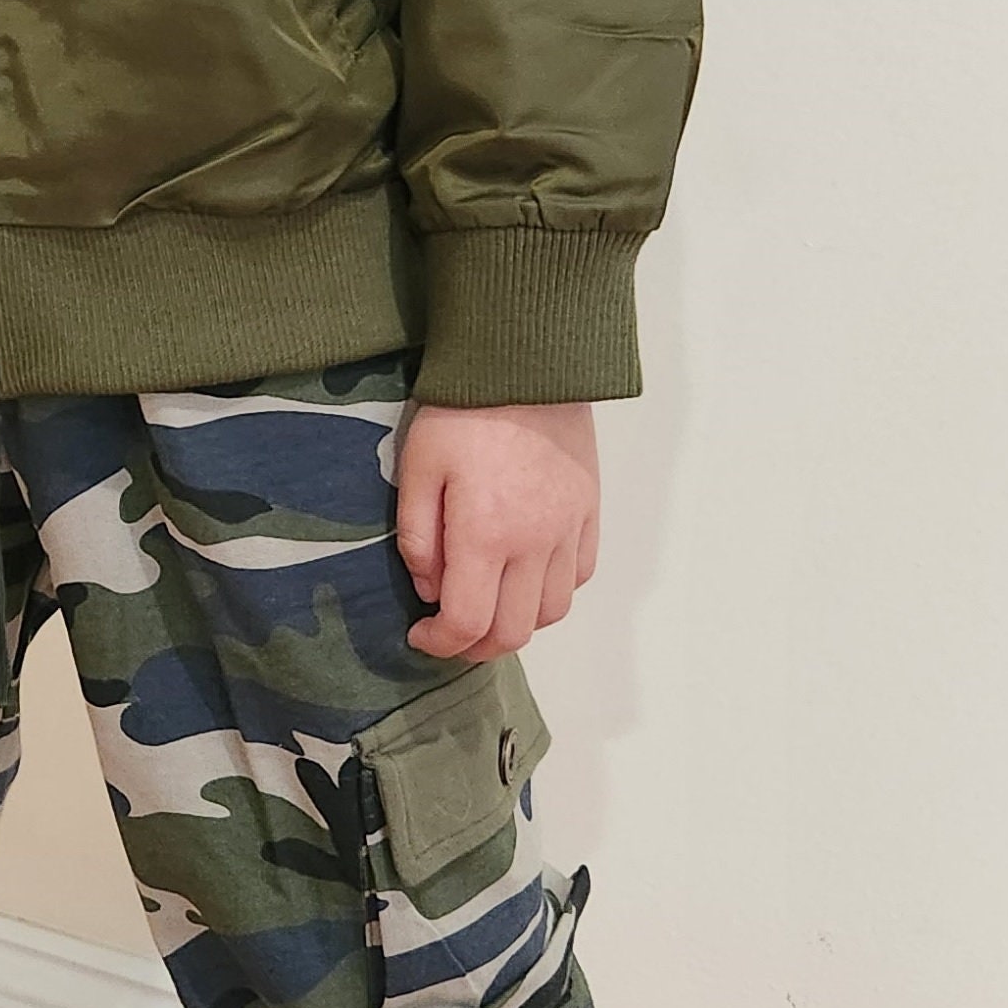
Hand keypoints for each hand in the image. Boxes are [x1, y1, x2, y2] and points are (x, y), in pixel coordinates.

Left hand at [396, 403, 602, 664]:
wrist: (525, 361)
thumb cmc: (462, 410)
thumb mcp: (418, 468)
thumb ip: (418, 538)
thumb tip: (430, 590)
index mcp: (485, 535)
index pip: (467, 623)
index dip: (439, 644)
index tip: (420, 634)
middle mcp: (535, 543)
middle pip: (514, 631)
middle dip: (476, 646)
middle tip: (449, 632)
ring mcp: (569, 528)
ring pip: (552, 611)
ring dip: (517, 622)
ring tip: (488, 604)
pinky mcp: (589, 509)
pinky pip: (580, 574)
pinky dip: (552, 590)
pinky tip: (526, 575)